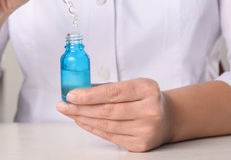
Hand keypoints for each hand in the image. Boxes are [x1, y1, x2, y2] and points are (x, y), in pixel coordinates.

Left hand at [56, 78, 171, 151]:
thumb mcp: (134, 85)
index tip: (71, 95)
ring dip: (83, 118)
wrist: (167, 118)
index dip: (89, 95)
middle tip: (63, 104)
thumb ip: (110, 88)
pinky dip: (92, 128)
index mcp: (147, 89)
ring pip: (106, 125)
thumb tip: (79, 91)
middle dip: (81, 108)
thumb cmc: (145, 98)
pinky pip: (109, 136)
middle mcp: (150, 110)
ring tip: (69, 112)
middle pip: (108, 110)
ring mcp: (146, 130)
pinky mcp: (140, 145)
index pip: (113, 92)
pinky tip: (82, 121)